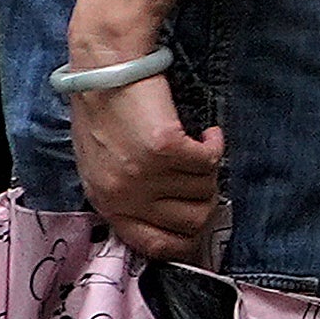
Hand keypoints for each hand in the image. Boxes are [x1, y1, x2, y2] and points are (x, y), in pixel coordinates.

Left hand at [72, 69, 225, 260]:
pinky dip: (215, 144)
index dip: (187, 244)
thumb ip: (130, 200)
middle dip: (206, 200)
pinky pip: (211, 160)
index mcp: (107, 203)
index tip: (201, 231)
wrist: (104, 72)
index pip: (157, 246)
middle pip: (192, 222)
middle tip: (200, 177)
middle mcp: (124, 194)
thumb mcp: (104, 169)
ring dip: (207, 168)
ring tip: (193, 147)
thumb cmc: (105, 116)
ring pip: (206, 189)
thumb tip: (171, 221)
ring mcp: (144, 173)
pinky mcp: (165, 147)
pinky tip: (205, 133)